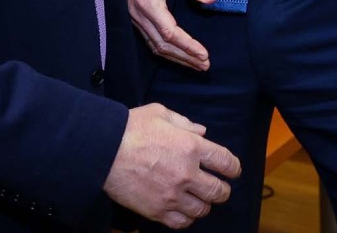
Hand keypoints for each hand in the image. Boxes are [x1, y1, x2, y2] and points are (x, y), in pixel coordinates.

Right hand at [104, 103, 240, 228]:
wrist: (103, 151)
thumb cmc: (131, 128)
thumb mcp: (161, 113)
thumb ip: (185, 123)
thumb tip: (202, 132)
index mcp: (191, 147)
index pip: (226, 163)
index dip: (234, 168)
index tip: (232, 170)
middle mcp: (187, 173)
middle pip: (218, 191)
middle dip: (222, 190)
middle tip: (219, 188)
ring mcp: (172, 195)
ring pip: (202, 209)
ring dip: (204, 204)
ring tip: (199, 199)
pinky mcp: (156, 211)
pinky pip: (181, 222)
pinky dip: (186, 218)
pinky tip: (183, 210)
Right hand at [122, 0, 214, 69]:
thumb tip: (210, 0)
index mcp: (148, 1)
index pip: (169, 32)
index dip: (188, 45)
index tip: (204, 54)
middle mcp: (138, 14)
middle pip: (162, 44)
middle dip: (185, 57)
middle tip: (204, 64)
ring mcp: (135, 17)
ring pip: (155, 46)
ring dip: (176, 57)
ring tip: (196, 63)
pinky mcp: (136, 17)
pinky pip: (151, 39)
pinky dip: (166, 49)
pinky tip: (179, 53)